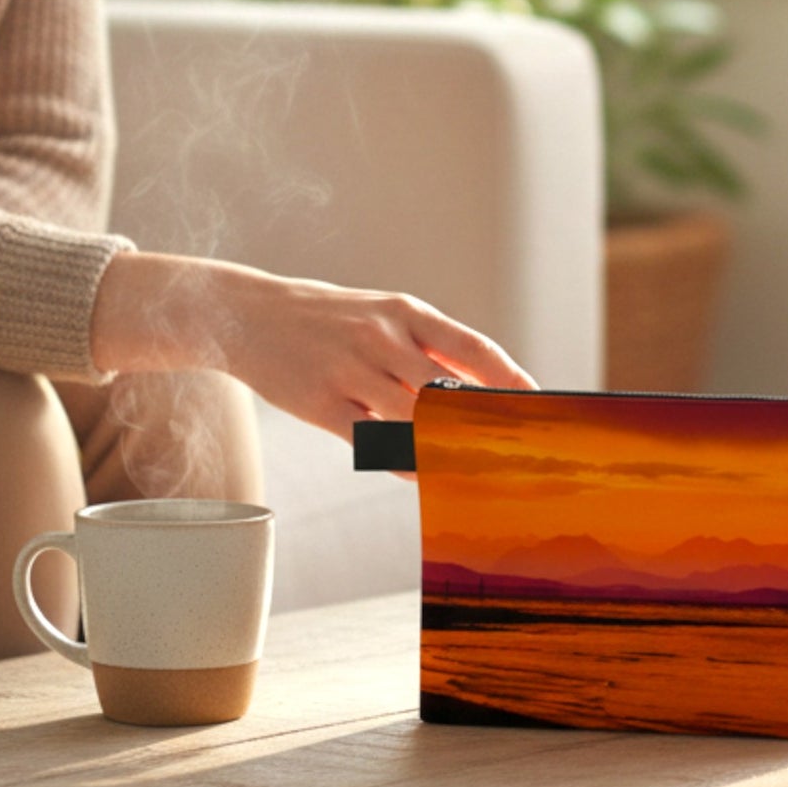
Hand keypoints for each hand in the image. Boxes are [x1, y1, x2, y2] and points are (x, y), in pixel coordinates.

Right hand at [90, 253, 536, 439]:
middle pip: (447, 392)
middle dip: (482, 426)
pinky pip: (371, 441)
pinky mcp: (319, 403)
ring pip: (412, 421)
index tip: (540, 408)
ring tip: (474, 470)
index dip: (511, 382)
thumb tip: (481, 385)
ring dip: (445, 449)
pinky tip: (421, 473)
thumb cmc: (328, 319)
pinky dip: (402, 461)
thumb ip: (429, 348)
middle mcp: (382, 338)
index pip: (474, 349)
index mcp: (406, 312)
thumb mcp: (382, 314)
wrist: (247, 314)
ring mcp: (349, 370)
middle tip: (514, 455)